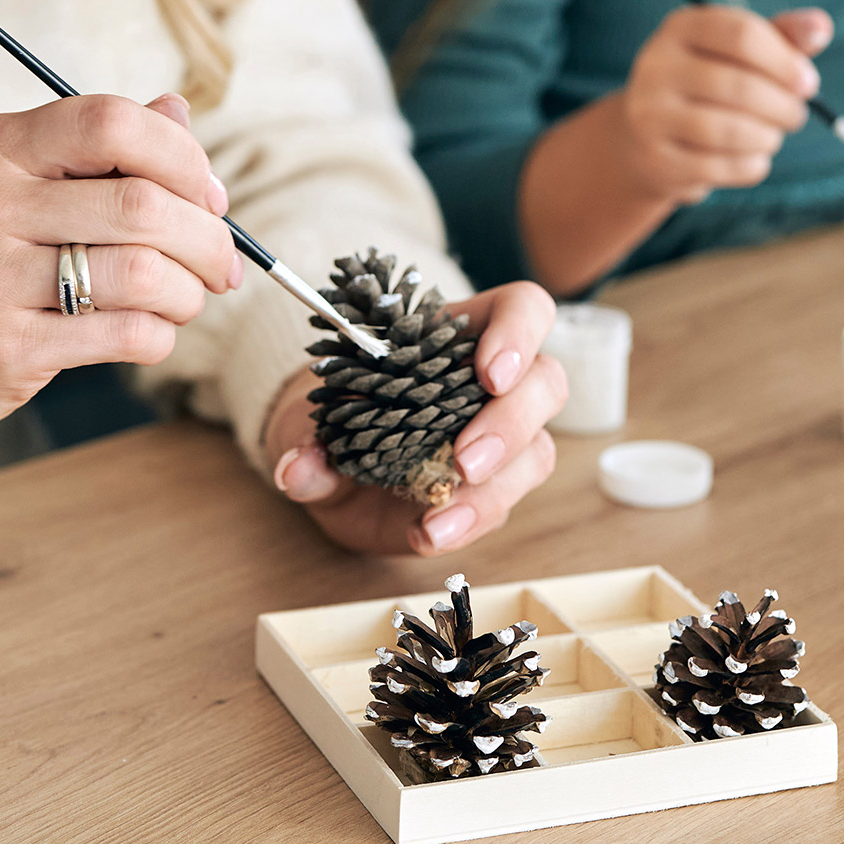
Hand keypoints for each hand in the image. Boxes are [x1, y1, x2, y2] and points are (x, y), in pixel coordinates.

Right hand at [0, 92, 242, 495]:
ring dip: (189, 292)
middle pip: (142, 203)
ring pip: (144, 272)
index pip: (110, 121)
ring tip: (183, 301)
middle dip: (207, 237)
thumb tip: (177, 113)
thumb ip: (92, 151)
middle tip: (220, 263)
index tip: (209, 195)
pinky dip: (159, 335)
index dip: (182, 157)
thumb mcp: (6, 190)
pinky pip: (126, 333)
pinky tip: (147, 333)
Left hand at [265, 282, 566, 554]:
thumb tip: (297, 468)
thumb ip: (304, 440)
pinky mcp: (492, 488)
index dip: (519, 334)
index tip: (491, 373)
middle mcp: (491, 383)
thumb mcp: (306, 420)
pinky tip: (429, 534)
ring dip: (494, 488)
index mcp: (457, 335)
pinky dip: (468, 522)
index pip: (521, 309)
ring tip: (437, 517)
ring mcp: (501, 438)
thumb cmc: (333, 416)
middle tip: (463, 460)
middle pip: (546, 383)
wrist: (332, 468)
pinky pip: (502, 504)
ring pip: (537, 451)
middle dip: (512, 423)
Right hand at [615, 5, 828, 205]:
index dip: (784, 61)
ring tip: (773, 135)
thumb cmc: (709, 83)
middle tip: (796, 116)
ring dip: (767, 137)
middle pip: (739, 86)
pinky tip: (755, 157)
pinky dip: (750, 165)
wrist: (649, 134)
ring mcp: (650, 114)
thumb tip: (821, 27)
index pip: (741, 34)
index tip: (808, 82)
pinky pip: (718, 167)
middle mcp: (657, 66)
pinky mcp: (655, 158)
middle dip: (782, 106)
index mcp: (681, 27)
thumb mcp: (740, 52)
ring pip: (728, 130)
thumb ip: (783, 36)